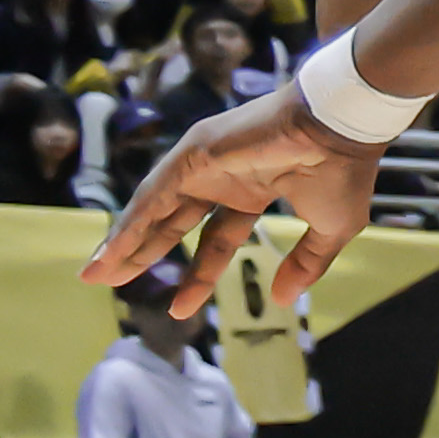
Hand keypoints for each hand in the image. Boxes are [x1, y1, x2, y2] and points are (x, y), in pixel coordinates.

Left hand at [88, 84, 377, 311]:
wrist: (341, 128)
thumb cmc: (343, 171)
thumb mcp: (332, 229)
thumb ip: (306, 264)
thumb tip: (284, 301)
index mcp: (253, 192)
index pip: (217, 240)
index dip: (199, 276)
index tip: (178, 309)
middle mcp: (222, 179)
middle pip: (172, 224)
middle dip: (142, 253)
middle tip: (109, 282)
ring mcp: (204, 165)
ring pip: (154, 210)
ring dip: (124, 241)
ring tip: (95, 274)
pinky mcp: (192, 154)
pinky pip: (154, 195)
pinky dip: (131, 222)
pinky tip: (113, 249)